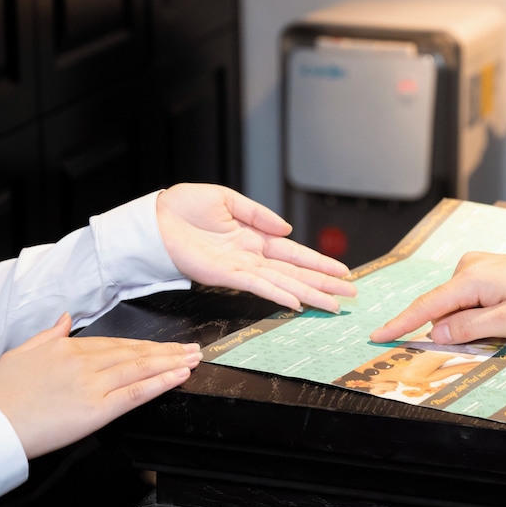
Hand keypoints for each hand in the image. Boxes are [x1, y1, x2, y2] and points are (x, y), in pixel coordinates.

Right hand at [0, 313, 200, 459]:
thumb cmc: (1, 396)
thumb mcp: (20, 353)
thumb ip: (48, 334)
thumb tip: (65, 318)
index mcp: (67, 347)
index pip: (116, 343)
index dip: (144, 344)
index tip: (164, 345)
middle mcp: (84, 362)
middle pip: (135, 352)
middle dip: (168, 350)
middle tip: (192, 348)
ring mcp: (92, 384)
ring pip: (141, 368)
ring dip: (172, 362)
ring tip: (194, 358)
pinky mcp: (97, 409)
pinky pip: (136, 393)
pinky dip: (161, 382)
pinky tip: (179, 376)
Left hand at [156, 183, 356, 312]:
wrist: (155, 220)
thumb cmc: (184, 207)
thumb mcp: (227, 200)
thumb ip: (258, 214)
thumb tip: (286, 229)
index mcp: (255, 236)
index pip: (295, 253)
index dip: (320, 263)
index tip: (342, 272)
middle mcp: (253, 256)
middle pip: (296, 273)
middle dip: (324, 285)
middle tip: (350, 296)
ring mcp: (242, 268)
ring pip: (284, 284)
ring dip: (310, 295)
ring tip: (333, 306)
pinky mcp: (226, 276)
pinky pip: (259, 286)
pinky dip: (279, 296)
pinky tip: (297, 303)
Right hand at [370, 253, 505, 344]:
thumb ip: (468, 329)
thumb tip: (435, 333)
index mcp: (470, 279)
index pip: (426, 306)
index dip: (400, 324)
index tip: (377, 336)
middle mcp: (468, 266)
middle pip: (442, 308)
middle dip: (452, 329)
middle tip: (490, 336)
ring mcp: (476, 265)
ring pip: (455, 304)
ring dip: (468, 321)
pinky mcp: (485, 269)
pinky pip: (467, 296)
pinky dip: (474, 311)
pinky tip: (501, 314)